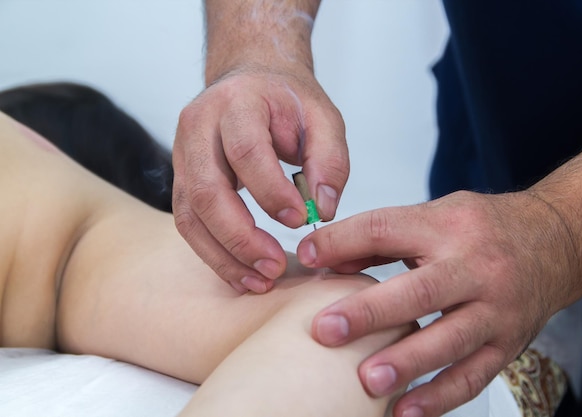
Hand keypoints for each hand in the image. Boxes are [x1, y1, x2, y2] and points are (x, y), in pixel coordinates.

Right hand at [173, 67, 347, 292]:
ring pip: (189, 215)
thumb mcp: (322, 117)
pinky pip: (188, 223)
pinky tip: (240, 273)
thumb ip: (330, 160)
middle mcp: (198, 126)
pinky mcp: (181, 179)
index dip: (271, 192)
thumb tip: (322, 210)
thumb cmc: (286, 100)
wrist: (250, 81)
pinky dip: (213, 253)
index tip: (301, 221)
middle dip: (241, 237)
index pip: (246, 151)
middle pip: (206, 190)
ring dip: (223, 255)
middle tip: (275, 267)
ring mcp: (182, 154)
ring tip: (258, 281)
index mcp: (236, 102)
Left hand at [297, 190, 581, 416]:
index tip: (306, 256)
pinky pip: (474, 375)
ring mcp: (496, 308)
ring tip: (368, 381)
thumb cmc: (484, 228)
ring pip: (451, 339)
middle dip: (371, 312)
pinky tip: (407, 411)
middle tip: (326, 330)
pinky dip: (441, 397)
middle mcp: (475, 266)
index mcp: (448, 226)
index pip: (387, 228)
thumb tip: (323, 258)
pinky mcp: (508, 343)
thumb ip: (378, 237)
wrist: (555, 241)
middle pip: (421, 290)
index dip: (342, 242)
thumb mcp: (433, 215)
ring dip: (408, 363)